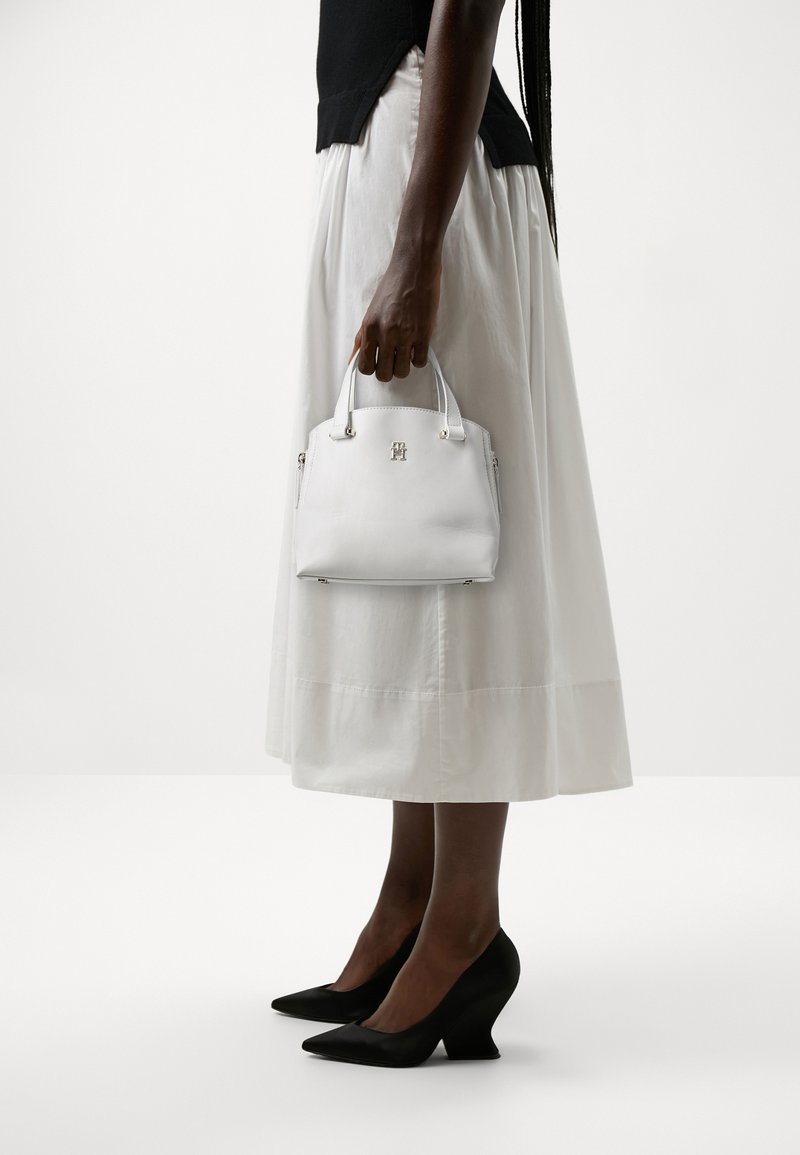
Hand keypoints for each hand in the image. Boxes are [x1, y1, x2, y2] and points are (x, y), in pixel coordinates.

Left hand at [349, 250, 441, 381]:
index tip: (378, 362)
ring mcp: (405, 335)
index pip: (364, 367)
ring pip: (402, 371)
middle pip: (383, 374)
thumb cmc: (393, 285)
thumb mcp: (371, 312)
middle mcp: (385, 333)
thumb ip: (361, 338)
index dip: (372, 368)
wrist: (414, 267)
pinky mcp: (423, 333)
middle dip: (389, 370)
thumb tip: (353, 360)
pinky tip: (417, 347)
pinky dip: (419, 358)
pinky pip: (420, 361)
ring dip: (404, 366)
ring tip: (406, 353)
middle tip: (393, 359)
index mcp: (369, 328)